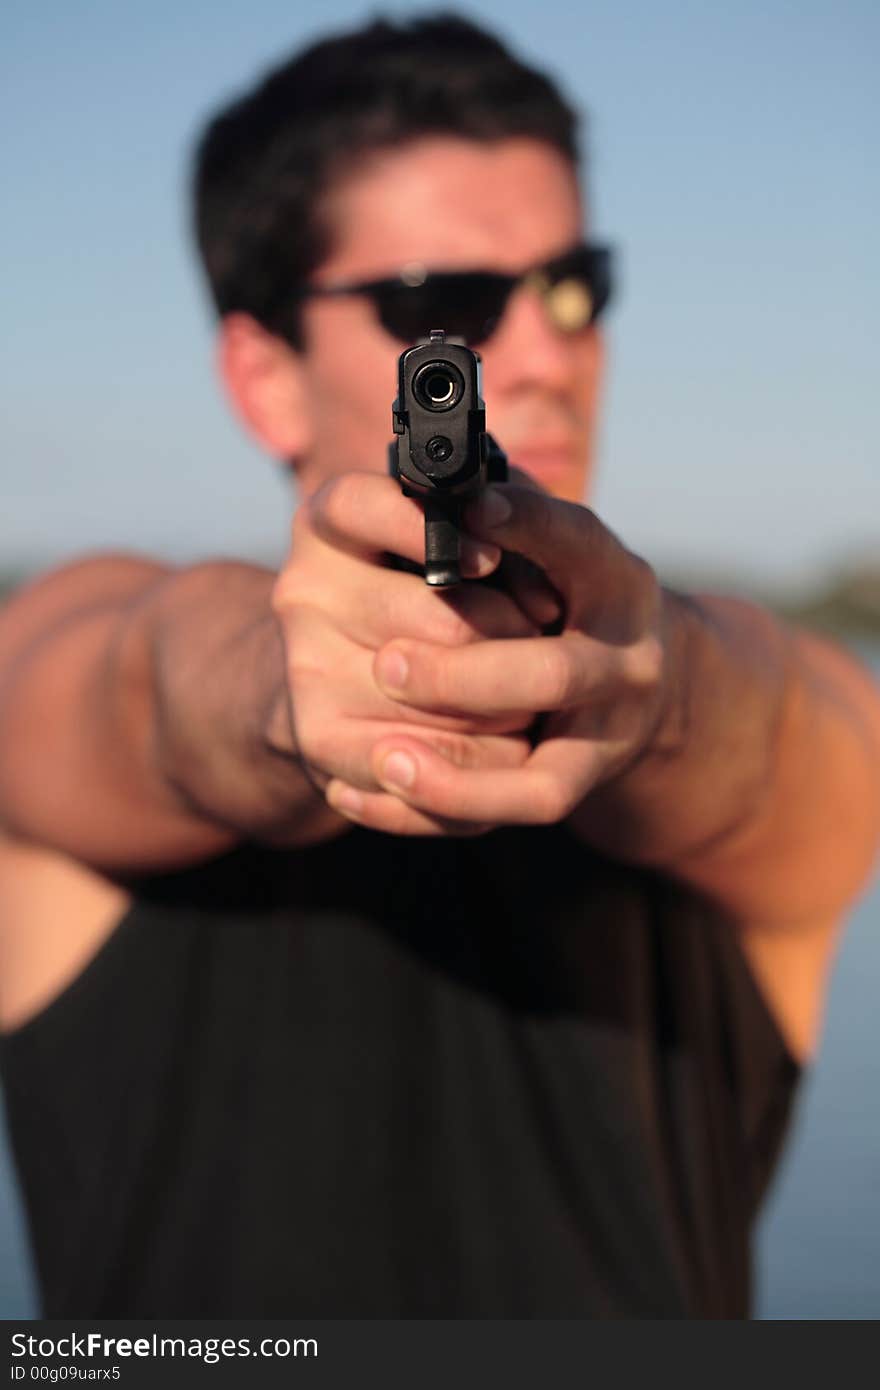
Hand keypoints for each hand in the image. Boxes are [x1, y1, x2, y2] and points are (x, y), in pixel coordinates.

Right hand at [271, 472, 560, 834]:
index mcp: (329, 525)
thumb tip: (539, 588)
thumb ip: (497, 529)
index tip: (491, 556)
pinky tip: (503, 742)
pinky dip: (479, 761)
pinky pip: (421, 762)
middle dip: (510, 634)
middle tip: (544, 637)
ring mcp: (306, 668)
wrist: (352, 680)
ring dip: (507, 704)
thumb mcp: (461, 540)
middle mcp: (304, 592)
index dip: (425, 529)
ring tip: (530, 694)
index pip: (360, 507)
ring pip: (440, 697)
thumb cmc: (431, 592)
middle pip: (433, 618)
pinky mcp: (320, 738)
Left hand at [330, 483, 676, 833]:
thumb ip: (505, 517)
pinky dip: (438, 810)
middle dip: (466, 677)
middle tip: (388, 665)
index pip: (577, 542)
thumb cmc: (567, 592)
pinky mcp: (576, 782)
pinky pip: (511, 813)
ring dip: (456, 771)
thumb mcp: (551, 543)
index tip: (467, 507)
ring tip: (382, 759)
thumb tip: (436, 484)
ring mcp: (607, 732)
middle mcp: (625, 660)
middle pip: (555, 677)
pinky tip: (364, 791)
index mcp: (615, 578)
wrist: (635, 678)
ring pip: (540, 776)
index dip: (525, 524)